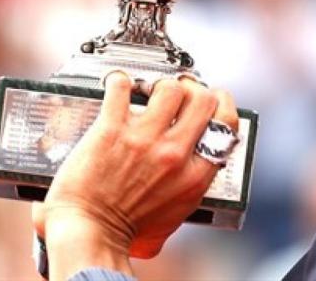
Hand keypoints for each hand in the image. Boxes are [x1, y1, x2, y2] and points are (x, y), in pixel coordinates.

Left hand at [31, 71, 238, 279]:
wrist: (89, 232)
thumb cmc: (125, 233)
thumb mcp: (173, 218)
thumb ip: (185, 192)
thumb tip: (187, 177)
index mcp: (194, 175)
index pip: (226, 123)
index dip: (222, 103)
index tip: (213, 98)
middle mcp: (174, 153)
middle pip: (203, 98)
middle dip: (194, 88)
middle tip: (180, 90)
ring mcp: (144, 138)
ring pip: (170, 88)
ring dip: (160, 85)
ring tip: (148, 89)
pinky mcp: (112, 129)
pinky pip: (122, 87)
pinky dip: (120, 81)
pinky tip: (118, 86)